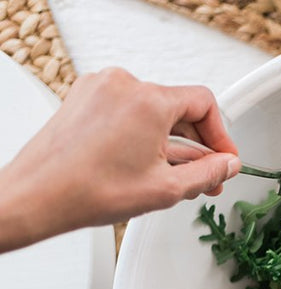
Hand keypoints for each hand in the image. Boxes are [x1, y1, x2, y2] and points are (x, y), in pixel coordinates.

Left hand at [0, 67, 239, 251]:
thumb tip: (227, 165)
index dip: (221, 135)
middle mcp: (124, 85)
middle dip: (195, 143)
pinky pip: (128, 109)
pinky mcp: (85, 97)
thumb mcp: (167, 189)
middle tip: (203, 174)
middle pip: (179, 107)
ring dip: (169, 140)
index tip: (223, 157)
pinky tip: (143, 162)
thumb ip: (208, 173)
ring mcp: (100, 88)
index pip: (204, 104)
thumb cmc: (88, 191)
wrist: (39, 195)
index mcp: (148, 101)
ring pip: (153, 110)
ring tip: (171, 174)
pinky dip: (142, 132)